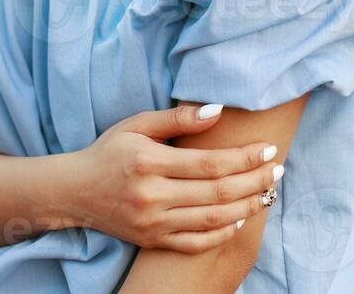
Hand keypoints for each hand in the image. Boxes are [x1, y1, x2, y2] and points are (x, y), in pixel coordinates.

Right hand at [59, 103, 284, 253]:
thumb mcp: (137, 124)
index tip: (269, 149)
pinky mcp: (152, 241)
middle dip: (255, 182)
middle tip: (278, 171)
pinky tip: (240, 218)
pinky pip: (196, 243)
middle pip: (218, 192)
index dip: (245, 158)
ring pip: (212, 220)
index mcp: (149, 162)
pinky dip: (222, 234)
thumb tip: (218, 110)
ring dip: (247, 206)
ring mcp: (152, 223)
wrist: (75, 191)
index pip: (210, 163)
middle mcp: (151, 196)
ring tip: (268, 193)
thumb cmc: (110, 151)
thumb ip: (178, 118)